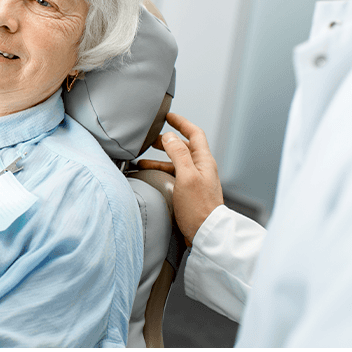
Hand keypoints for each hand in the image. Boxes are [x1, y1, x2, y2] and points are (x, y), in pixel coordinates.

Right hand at [136, 112, 223, 245]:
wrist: (207, 234)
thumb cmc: (199, 207)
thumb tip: (170, 135)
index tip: (169, 116)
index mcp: (204, 161)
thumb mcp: (186, 176)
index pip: (195, 133)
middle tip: (152, 138)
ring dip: (161, 159)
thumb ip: (178, 154)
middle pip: (184, 147)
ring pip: (176, 163)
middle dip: (168, 140)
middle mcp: (201, 168)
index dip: (182, 122)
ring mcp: (196, 181)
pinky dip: (161, 173)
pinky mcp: (189, 193)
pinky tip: (150, 178)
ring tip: (143, 160)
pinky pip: (174, 176)